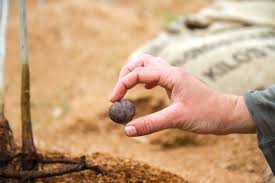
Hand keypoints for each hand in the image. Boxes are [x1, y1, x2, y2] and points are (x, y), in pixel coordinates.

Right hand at [110, 54, 255, 136]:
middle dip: (126, 73)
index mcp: (171, 75)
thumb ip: (151, 124)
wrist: (228, 114)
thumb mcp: (176, 119)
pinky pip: (157, 74)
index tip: (113, 101)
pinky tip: (145, 89)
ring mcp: (175, 76)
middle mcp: (172, 71)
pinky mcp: (177, 83)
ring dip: (135, 74)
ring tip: (127, 88)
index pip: (138, 73)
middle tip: (119, 91)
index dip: (122, 85)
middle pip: (142, 61)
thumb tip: (127, 130)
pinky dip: (146, 79)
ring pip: (149, 65)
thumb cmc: (207, 114)